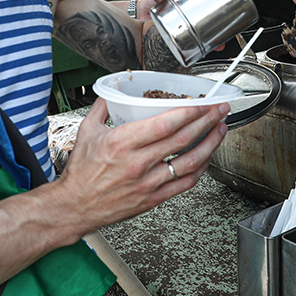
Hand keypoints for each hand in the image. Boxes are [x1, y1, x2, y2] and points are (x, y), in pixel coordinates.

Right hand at [54, 97, 228, 234]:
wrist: (74, 207)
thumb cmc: (81, 172)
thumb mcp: (87, 130)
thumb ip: (103, 106)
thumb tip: (114, 89)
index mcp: (122, 142)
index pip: (164, 123)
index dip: (189, 112)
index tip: (203, 103)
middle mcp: (138, 162)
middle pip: (183, 139)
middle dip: (207, 121)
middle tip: (220, 110)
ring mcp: (148, 182)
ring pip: (190, 162)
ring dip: (210, 144)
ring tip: (220, 130)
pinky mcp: (153, 198)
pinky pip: (184, 183)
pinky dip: (200, 169)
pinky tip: (206, 157)